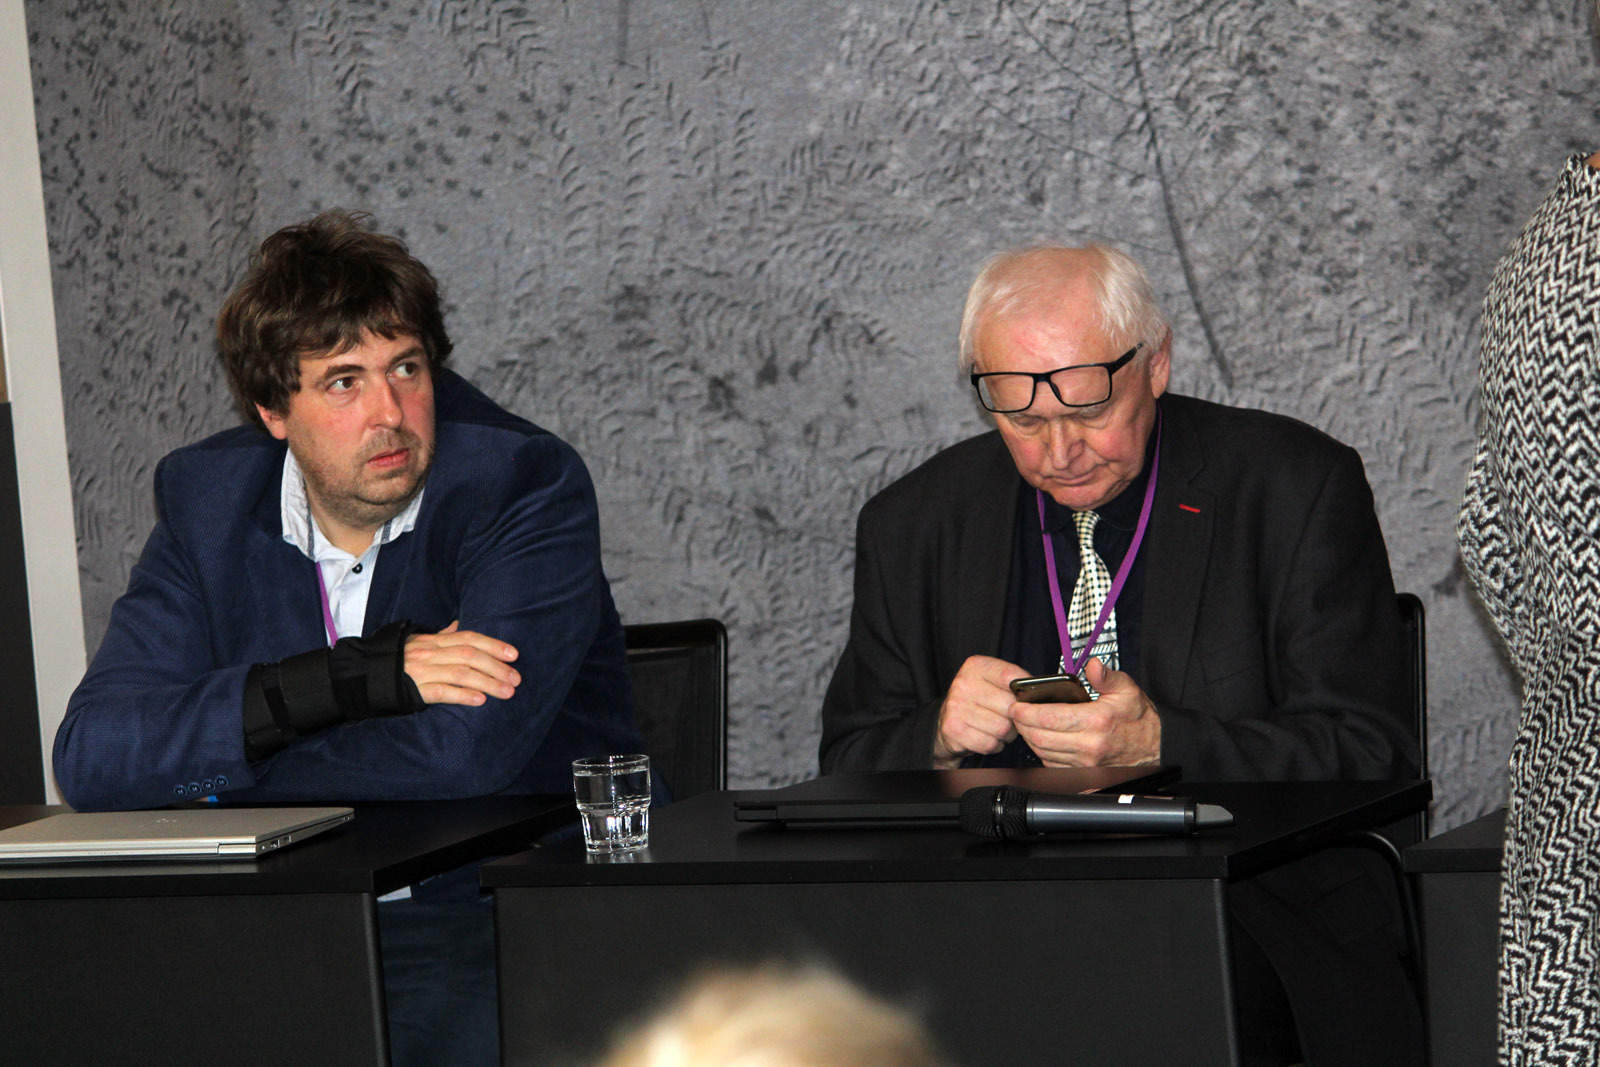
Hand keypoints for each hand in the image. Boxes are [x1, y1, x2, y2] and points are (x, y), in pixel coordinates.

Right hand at [403, 621, 520, 706]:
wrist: (363, 675)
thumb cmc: (396, 660)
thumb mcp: (418, 642)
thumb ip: (441, 636)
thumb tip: (459, 625)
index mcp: (433, 640)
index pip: (469, 638)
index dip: (493, 644)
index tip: (514, 654)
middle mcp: (430, 653)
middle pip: (470, 655)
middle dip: (497, 666)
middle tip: (516, 679)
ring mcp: (422, 671)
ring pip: (461, 673)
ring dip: (488, 682)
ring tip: (507, 691)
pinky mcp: (414, 689)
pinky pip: (442, 691)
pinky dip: (463, 695)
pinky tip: (480, 700)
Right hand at [933, 655, 1029, 768]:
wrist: (946, 722)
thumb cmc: (978, 701)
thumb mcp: (992, 681)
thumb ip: (1014, 682)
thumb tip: (1038, 694)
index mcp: (976, 666)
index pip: (1010, 675)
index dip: (1024, 690)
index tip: (1026, 697)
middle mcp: (963, 684)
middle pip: (1009, 706)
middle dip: (1015, 718)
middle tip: (1009, 718)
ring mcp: (956, 707)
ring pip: (1002, 728)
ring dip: (1006, 734)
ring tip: (997, 728)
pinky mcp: (954, 729)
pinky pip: (990, 743)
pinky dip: (994, 745)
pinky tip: (987, 736)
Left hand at [1011, 657, 1160, 767]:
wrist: (1155, 748)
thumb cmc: (1138, 719)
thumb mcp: (1127, 689)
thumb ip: (1106, 677)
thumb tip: (1092, 666)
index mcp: (1096, 722)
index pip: (1049, 719)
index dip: (1027, 712)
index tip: (1016, 705)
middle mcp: (1089, 746)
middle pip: (1040, 738)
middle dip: (1022, 725)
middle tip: (1016, 713)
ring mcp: (1085, 764)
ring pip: (1043, 753)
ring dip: (1030, 738)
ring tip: (1027, 724)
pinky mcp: (1084, 774)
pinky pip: (1052, 765)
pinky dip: (1042, 752)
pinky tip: (1043, 739)